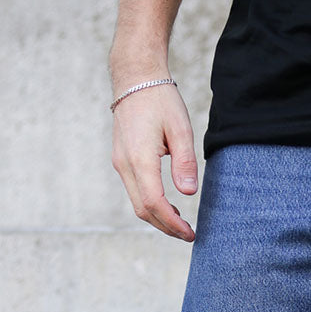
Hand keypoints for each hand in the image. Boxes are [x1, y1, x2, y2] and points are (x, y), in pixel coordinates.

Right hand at [111, 80, 197, 239]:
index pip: (154, 203)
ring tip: (181, 225)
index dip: (172, 224)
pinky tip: (169, 207)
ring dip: (159, 218)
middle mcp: (125, 164)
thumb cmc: (160, 99)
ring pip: (137, 203)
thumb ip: (184, 162)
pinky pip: (135, 191)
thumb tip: (188, 193)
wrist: (135, 77)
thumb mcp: (180, 128)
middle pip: (143, 210)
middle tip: (189, 234)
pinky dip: (152, 206)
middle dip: (166, 227)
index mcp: (140, 158)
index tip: (190, 233)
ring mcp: (120, 163)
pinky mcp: (122, 160)